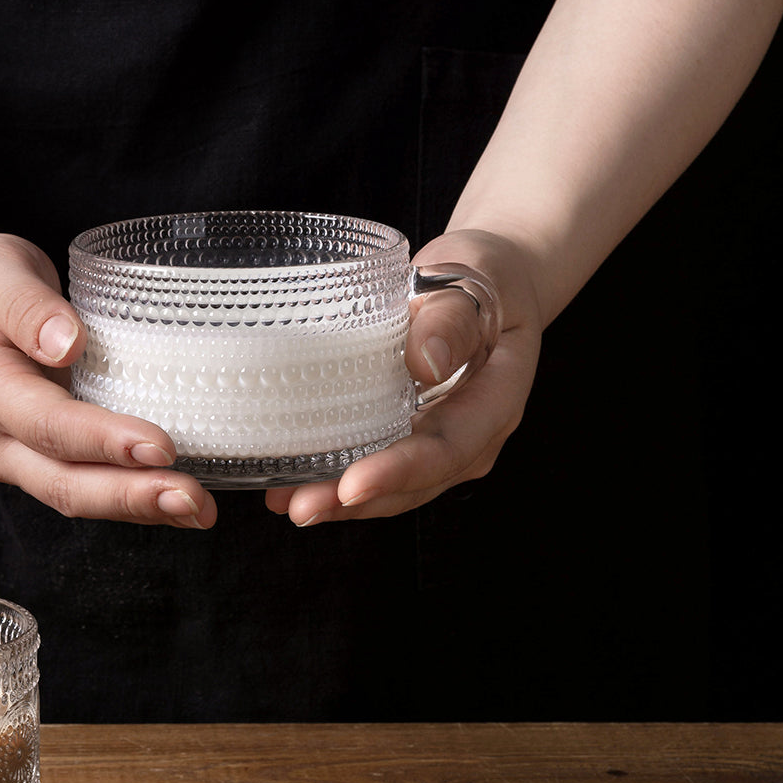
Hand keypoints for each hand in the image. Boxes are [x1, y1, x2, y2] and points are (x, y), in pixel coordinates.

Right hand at [0, 230, 217, 528]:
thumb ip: (24, 304)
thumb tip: (65, 343)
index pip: (46, 424)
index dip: (103, 440)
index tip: (160, 446)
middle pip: (64, 483)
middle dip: (131, 496)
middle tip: (194, 500)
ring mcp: (19, 457)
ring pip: (79, 497)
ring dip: (140, 507)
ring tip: (199, 510)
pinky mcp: (46, 460)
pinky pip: (91, 486)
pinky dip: (136, 496)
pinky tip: (181, 499)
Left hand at [264, 230, 543, 524]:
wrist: (484, 280)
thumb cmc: (479, 275)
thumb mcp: (472, 278)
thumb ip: (452, 319)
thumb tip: (426, 363)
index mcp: (496, 398)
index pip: (449, 447)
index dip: (401, 471)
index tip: (353, 484)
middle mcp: (473, 434)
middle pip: (416, 482)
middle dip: (357, 502)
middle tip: (301, 507)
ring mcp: (442, 440)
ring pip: (394, 487)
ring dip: (340, 501)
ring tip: (285, 503)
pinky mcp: (411, 434)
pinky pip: (378, 466)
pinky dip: (337, 480)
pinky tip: (290, 484)